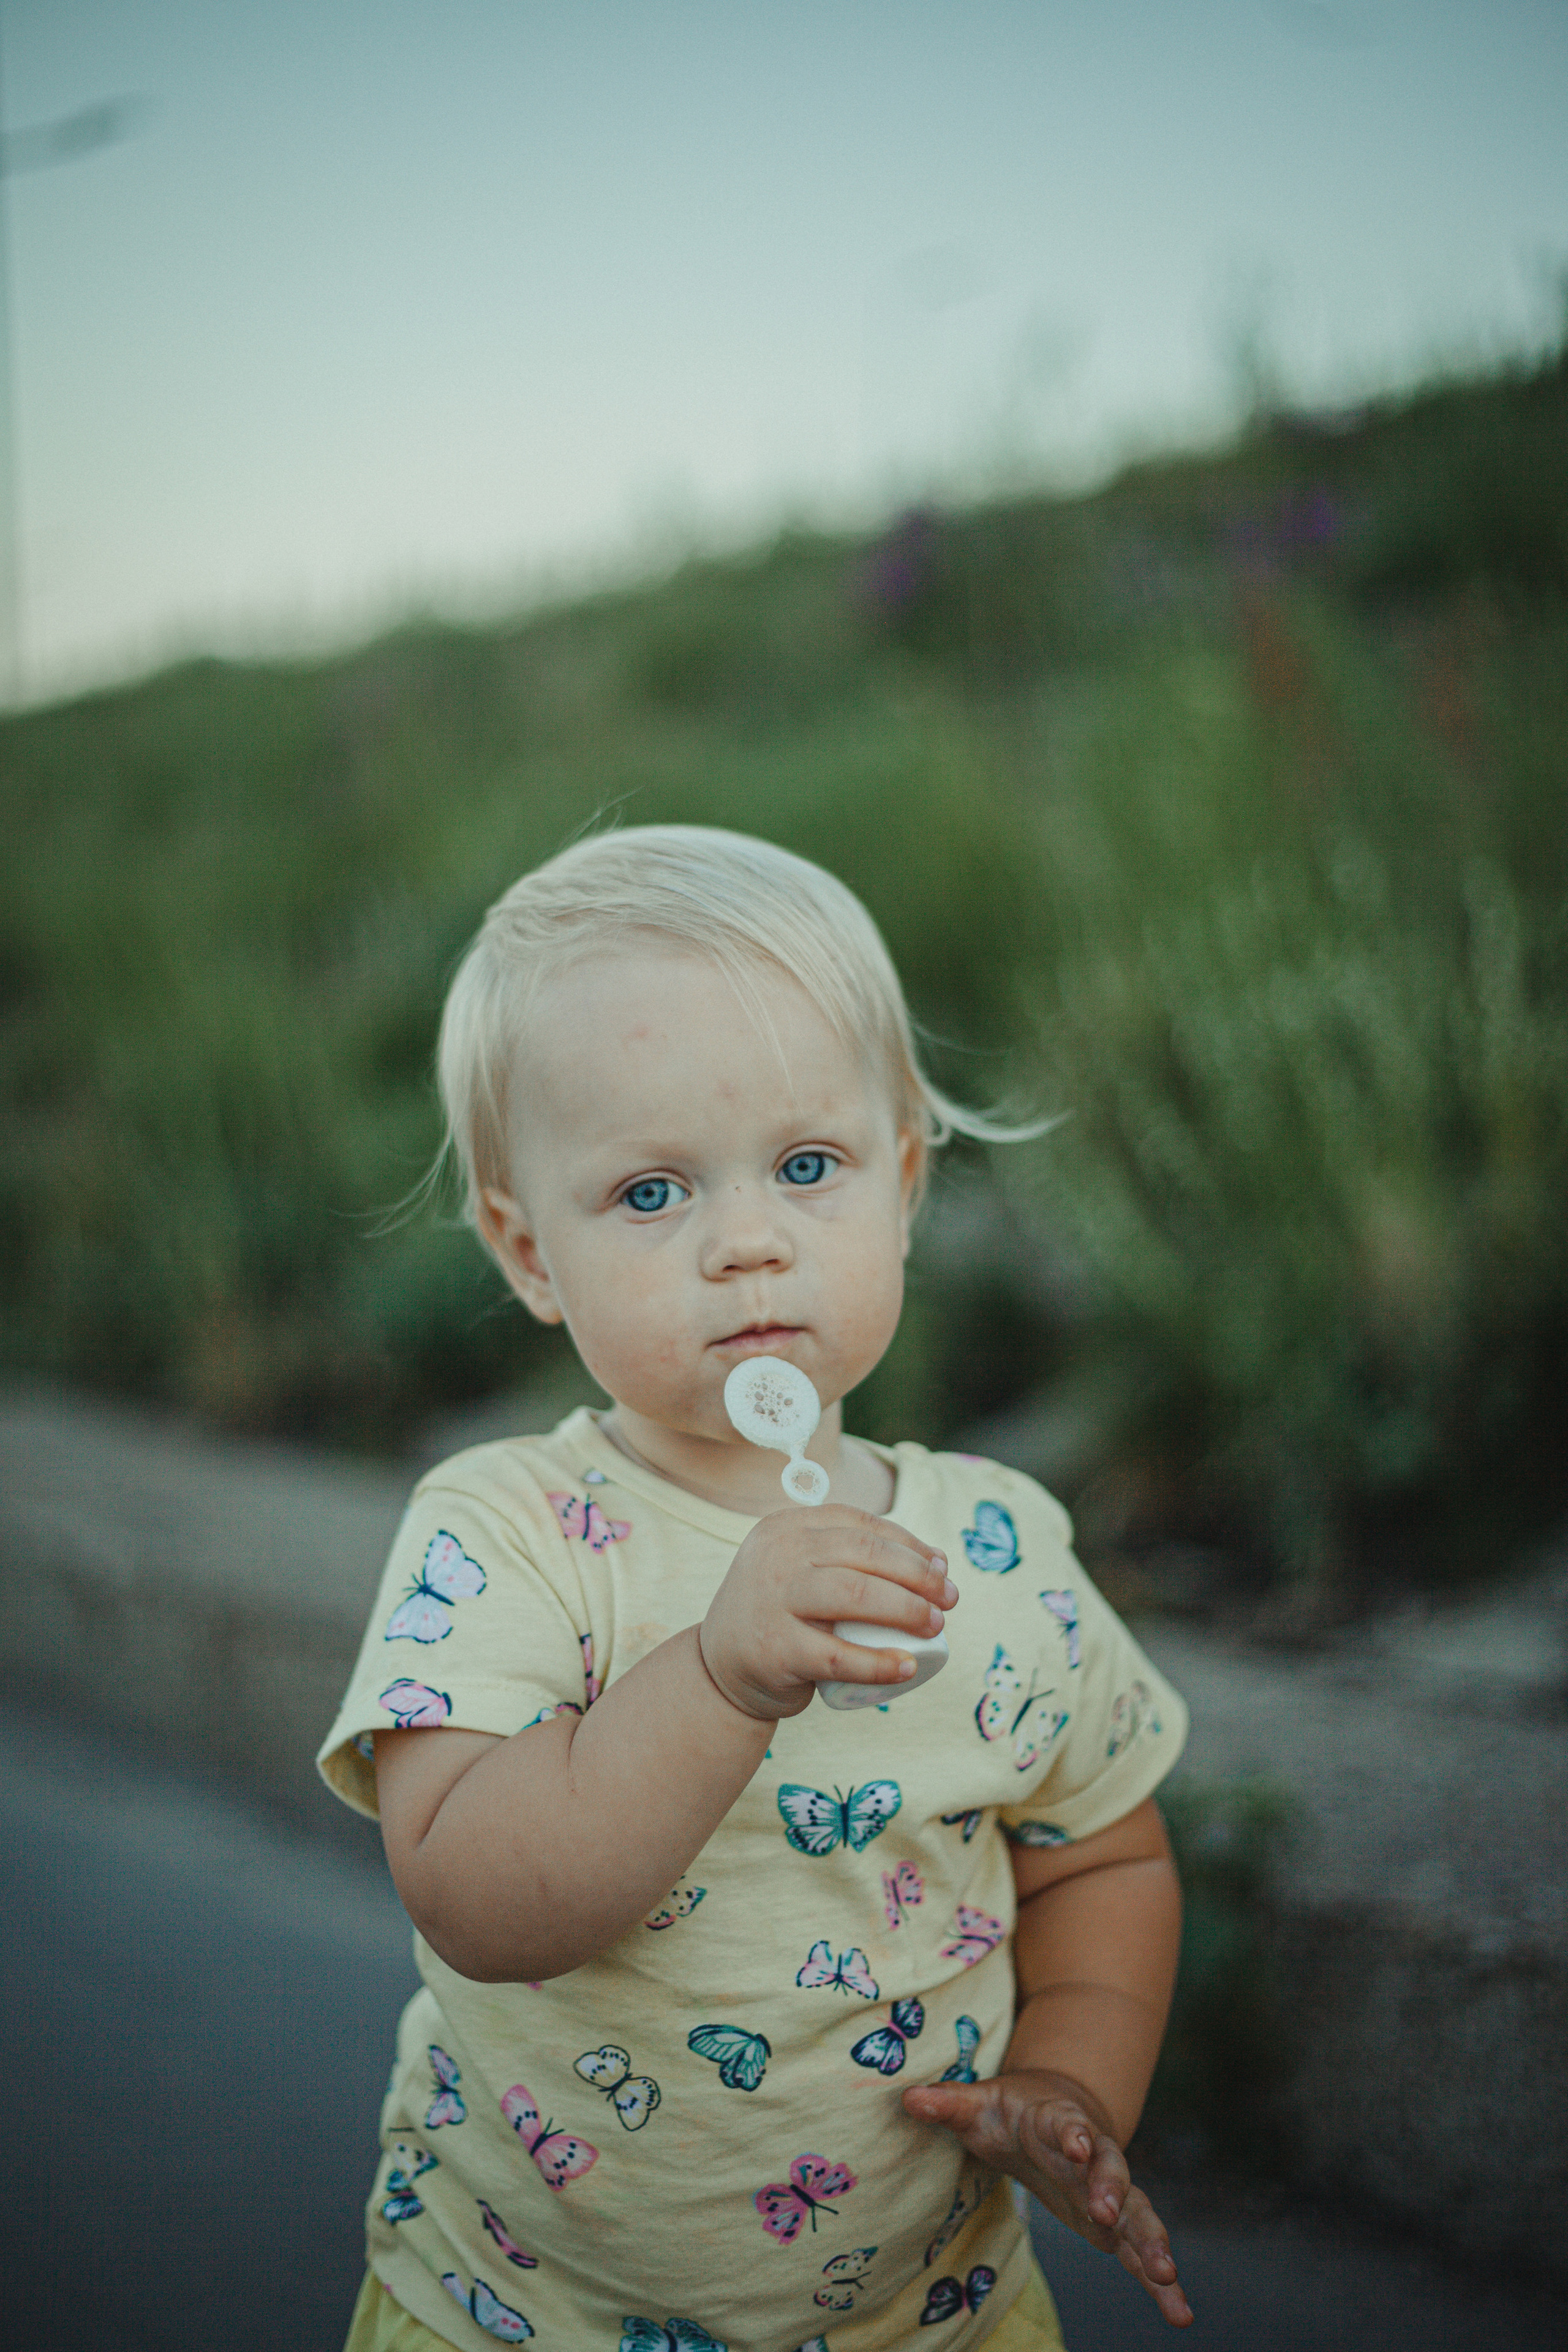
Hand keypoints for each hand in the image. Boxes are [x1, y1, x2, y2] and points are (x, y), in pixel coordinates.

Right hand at [699, 1505, 955, 1720]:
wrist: (719, 1666)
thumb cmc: (782, 1614)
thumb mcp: (804, 1570)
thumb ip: (852, 1557)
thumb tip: (938, 1562)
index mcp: (787, 1526)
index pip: (862, 1525)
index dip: (911, 1545)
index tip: (941, 1569)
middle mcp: (777, 1555)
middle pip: (865, 1555)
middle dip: (919, 1576)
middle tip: (948, 1601)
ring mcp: (772, 1600)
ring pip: (855, 1595)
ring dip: (907, 1610)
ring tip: (935, 1627)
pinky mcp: (774, 1649)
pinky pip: (837, 1656)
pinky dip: (879, 1663)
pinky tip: (907, 1667)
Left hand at [903, 2070, 1192, 2328]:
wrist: (1054, 2110)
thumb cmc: (1009, 2110)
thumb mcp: (977, 2102)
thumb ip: (948, 2102)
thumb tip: (909, 2100)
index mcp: (1058, 2122)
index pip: (1069, 2126)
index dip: (1075, 2134)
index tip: (1079, 2146)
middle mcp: (1093, 2156)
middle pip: (1112, 2170)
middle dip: (1115, 2192)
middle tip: (1114, 2216)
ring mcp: (1109, 2191)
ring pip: (1136, 2213)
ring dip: (1152, 2241)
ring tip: (1168, 2277)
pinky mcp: (1114, 2225)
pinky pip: (1140, 2251)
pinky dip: (1162, 2280)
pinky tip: (1179, 2310)